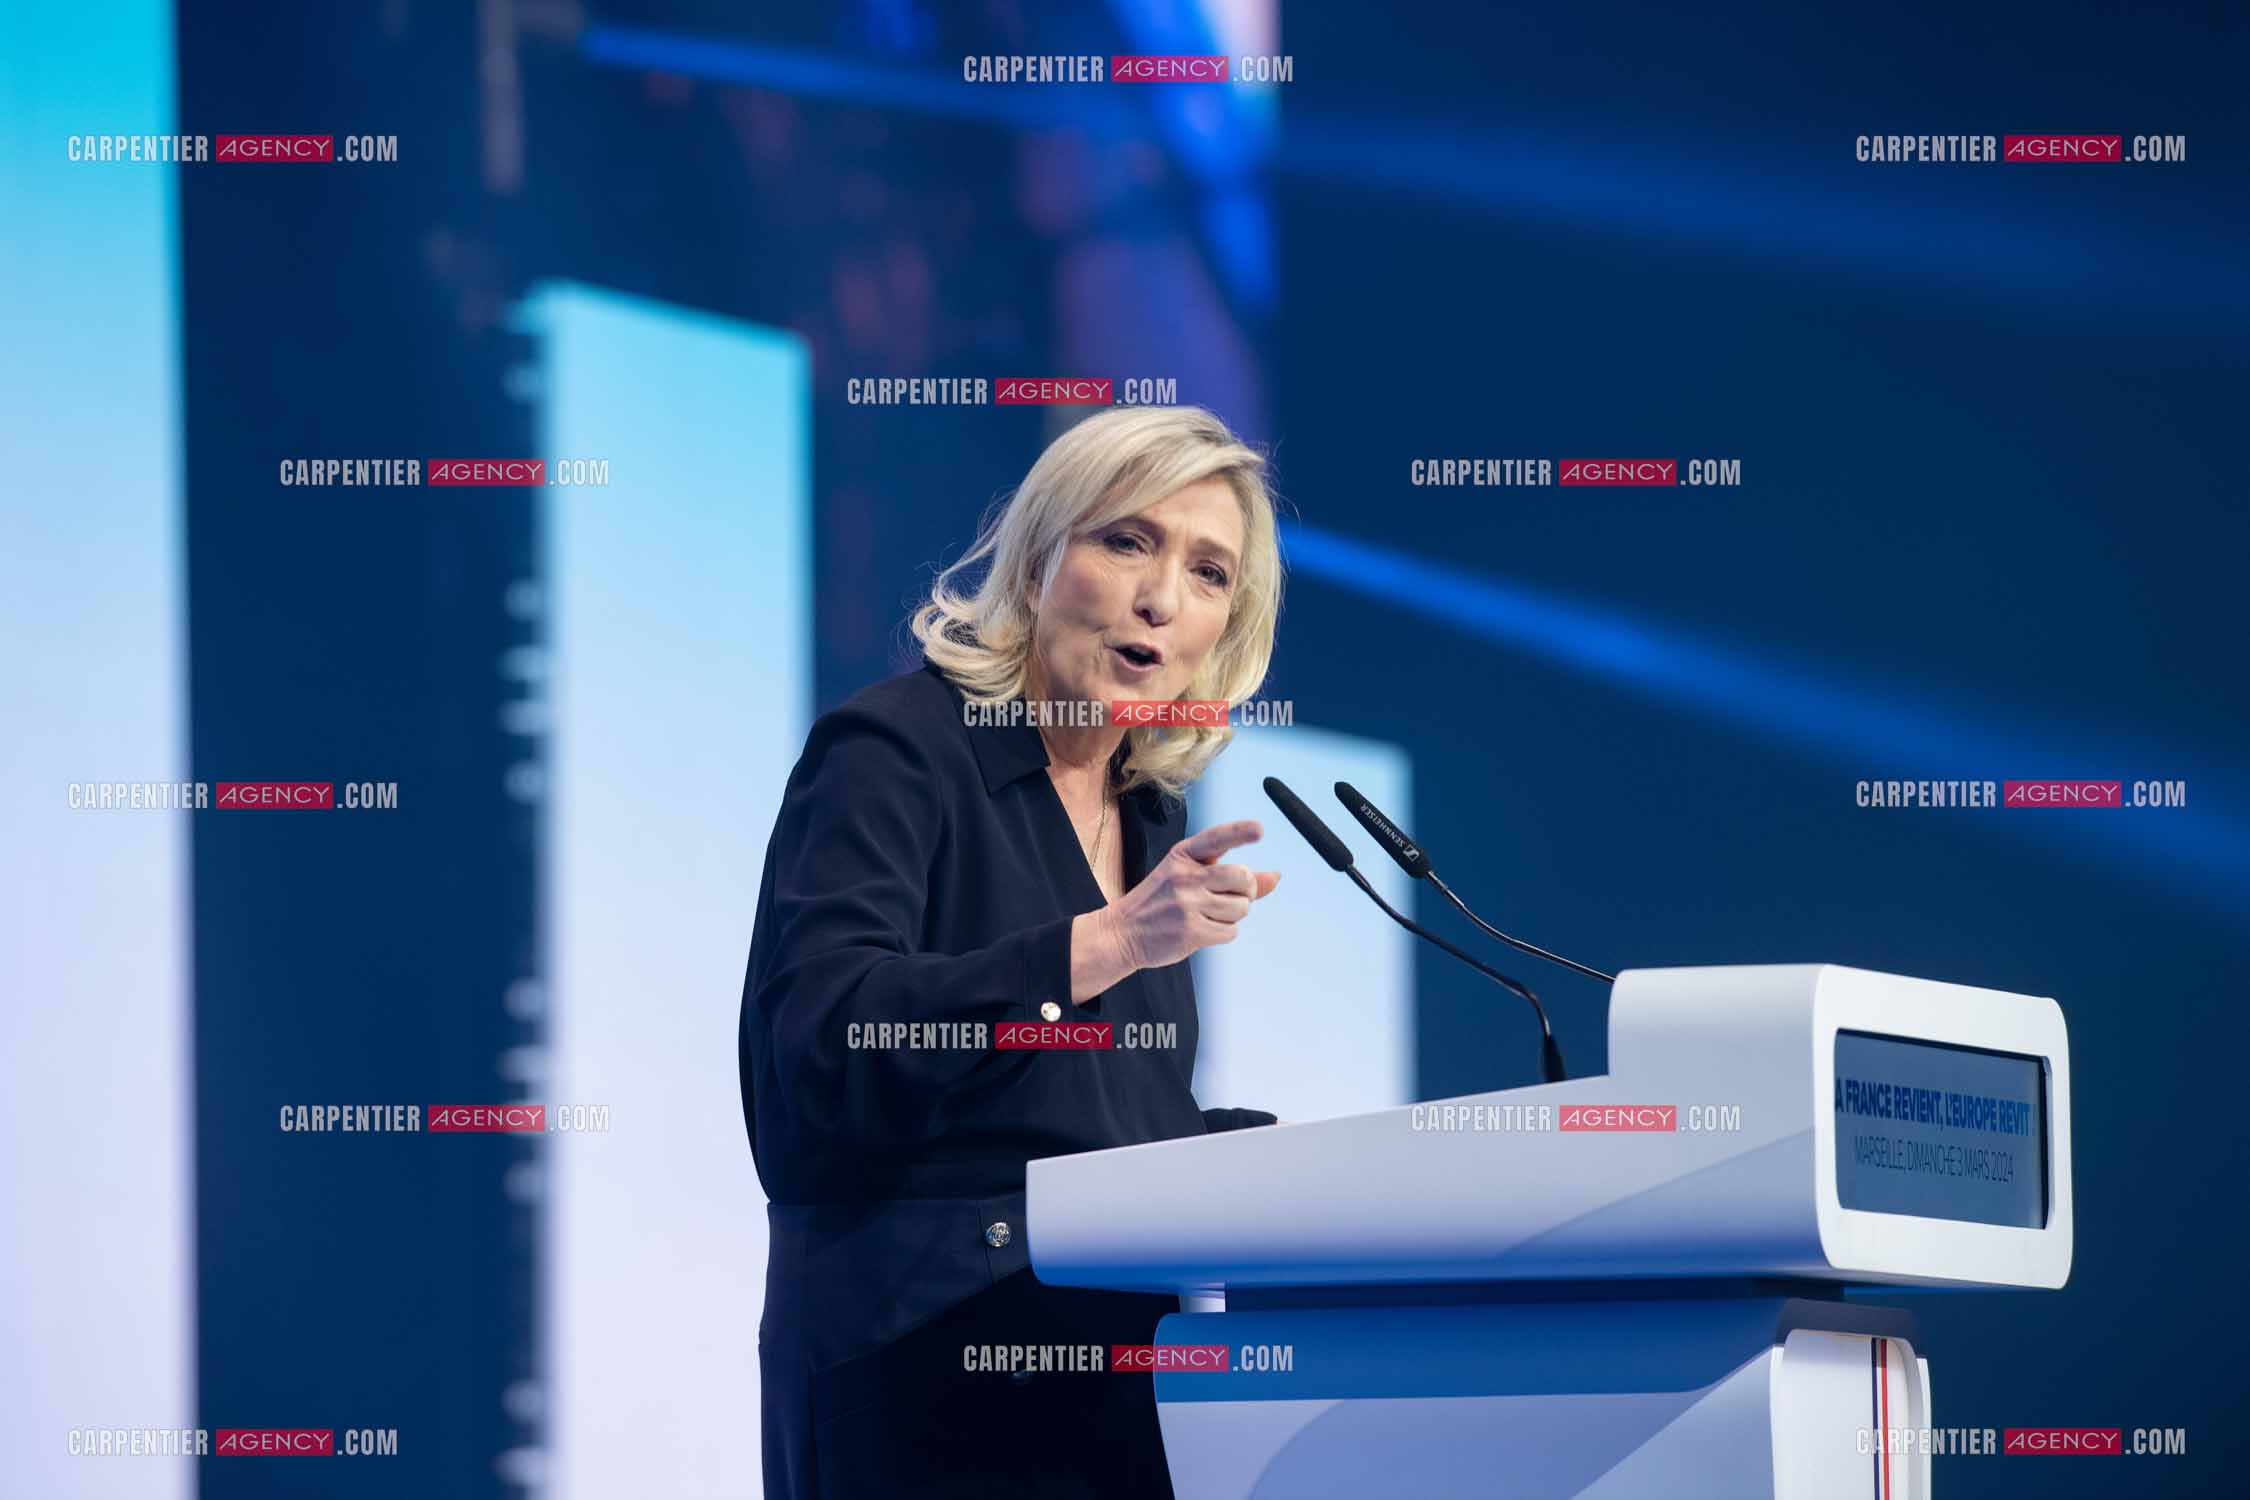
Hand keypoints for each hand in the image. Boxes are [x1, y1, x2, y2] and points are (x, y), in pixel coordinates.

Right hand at [1105, 819, 1281, 971]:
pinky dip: (1223, 932)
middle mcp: (1184, 876)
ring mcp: (1186, 904)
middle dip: (1246, 890)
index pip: (1216, 838)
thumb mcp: (1187, 878)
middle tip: (1231, 896)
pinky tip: (1202, 929)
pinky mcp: (1190, 932)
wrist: (1122, 932)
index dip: (1240, 832)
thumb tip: (1274, 877)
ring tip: (1208, 914)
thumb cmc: (1160, 902)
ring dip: (1233, 915)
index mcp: (1182, 856)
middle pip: (1243, 877)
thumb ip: (1231, 876)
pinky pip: (1231, 931)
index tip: (1259, 829)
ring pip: (1241, 908)